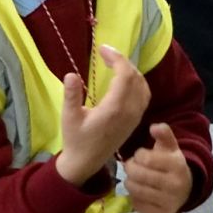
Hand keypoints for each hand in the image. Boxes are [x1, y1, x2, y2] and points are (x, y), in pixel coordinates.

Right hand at [56, 45, 149, 185]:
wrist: (86, 162)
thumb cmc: (76, 139)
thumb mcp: (69, 117)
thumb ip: (71, 96)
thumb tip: (71, 74)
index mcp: (115, 108)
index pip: (124, 75)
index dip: (116, 58)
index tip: (102, 49)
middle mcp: (130, 111)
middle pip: (135, 76)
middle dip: (122, 61)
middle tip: (105, 54)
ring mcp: (136, 116)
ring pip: (142, 85)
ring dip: (130, 70)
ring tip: (113, 63)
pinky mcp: (136, 119)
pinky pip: (144, 95)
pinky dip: (136, 81)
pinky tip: (124, 78)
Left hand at [119, 124, 195, 212]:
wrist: (185, 190)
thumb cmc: (172, 165)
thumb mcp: (171, 147)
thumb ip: (164, 134)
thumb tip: (154, 126)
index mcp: (178, 165)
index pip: (146, 158)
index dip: (138, 155)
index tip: (141, 155)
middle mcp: (175, 185)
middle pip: (138, 175)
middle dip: (130, 168)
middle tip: (132, 166)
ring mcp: (169, 202)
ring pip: (135, 190)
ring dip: (130, 182)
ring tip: (134, 178)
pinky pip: (137, 205)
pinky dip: (134, 197)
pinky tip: (139, 191)